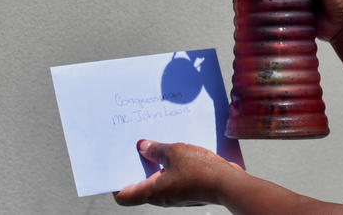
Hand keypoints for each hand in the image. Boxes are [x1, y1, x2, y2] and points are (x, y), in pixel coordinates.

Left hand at [113, 139, 242, 206]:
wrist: (227, 183)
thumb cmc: (201, 171)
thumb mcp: (174, 152)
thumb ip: (156, 149)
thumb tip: (143, 147)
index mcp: (152, 192)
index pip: (123, 195)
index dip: (115, 183)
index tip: (114, 168)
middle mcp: (161, 197)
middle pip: (140, 186)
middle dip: (137, 167)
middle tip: (137, 149)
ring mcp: (175, 195)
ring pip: (158, 181)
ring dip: (156, 165)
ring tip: (158, 146)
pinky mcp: (188, 190)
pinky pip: (173, 178)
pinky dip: (170, 166)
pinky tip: (178, 152)